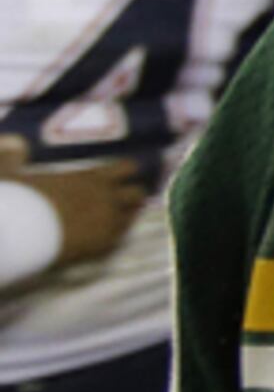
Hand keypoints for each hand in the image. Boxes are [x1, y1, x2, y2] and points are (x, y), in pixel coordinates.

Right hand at [0, 136, 147, 270]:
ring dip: (125, 217)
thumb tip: (17, 145)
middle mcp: (107, 197)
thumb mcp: (16, 172)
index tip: (120, 174)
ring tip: (112, 220)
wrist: (20, 234)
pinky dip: (113, 237)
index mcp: (92, 176)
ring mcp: (108, 222)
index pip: (128, 168)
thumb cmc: (20, 198)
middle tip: (121, 200)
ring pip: (132, 218)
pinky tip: (102, 238)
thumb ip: (18, 158)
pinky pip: (119, 240)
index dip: (125, 171)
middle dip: (131, 196)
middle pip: (138, 194)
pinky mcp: (102, 246)